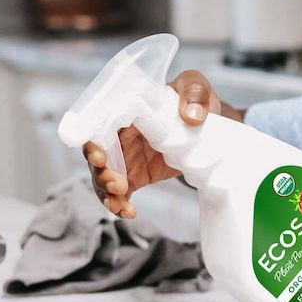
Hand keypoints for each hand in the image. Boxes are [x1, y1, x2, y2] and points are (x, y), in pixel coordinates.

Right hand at [83, 70, 235, 217]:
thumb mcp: (197, 88)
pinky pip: (119, 193)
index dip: (94, 140)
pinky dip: (119, 205)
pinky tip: (128, 213)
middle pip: (96, 153)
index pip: (100, 123)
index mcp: (127, 110)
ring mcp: (125, 157)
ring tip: (119, 203)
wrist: (208, 127)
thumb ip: (195, 94)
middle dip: (99, 171)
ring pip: (102, 177)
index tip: (99, 156)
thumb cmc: (195, 100)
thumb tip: (192, 116)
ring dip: (105, 192)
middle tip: (116, 184)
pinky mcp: (134, 176)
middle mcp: (120, 134)